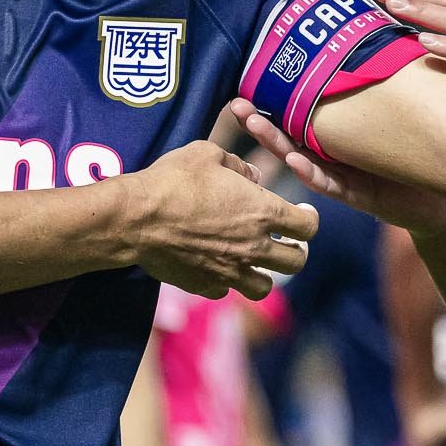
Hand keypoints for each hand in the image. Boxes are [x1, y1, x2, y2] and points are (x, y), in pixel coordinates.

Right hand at [132, 141, 318, 300]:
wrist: (137, 218)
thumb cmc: (173, 180)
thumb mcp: (208, 155)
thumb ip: (238, 166)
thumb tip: (252, 177)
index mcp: (263, 212)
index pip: (308, 227)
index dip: (308, 219)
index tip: (302, 214)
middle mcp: (253, 247)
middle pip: (296, 262)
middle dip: (295, 251)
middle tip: (285, 242)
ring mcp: (230, 271)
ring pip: (264, 287)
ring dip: (265, 274)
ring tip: (255, 262)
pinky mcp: (205, 285)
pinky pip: (226, 290)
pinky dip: (227, 281)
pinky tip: (218, 267)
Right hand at [226, 99, 445, 237]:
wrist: (444, 198)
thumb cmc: (418, 154)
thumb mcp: (398, 115)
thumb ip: (382, 85)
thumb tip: (377, 34)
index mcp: (337, 135)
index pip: (299, 114)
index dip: (274, 100)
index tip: (250, 80)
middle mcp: (334, 157)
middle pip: (291, 136)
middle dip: (261, 122)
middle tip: (235, 104)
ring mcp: (343, 177)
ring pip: (302, 159)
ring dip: (276, 144)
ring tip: (253, 126)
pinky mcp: (360, 196)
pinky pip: (331, 184)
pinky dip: (311, 174)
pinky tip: (294, 161)